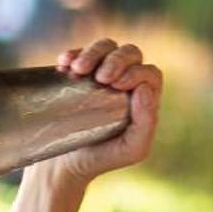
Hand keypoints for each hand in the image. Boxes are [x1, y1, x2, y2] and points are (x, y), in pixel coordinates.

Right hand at [39, 39, 161, 185]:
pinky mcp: (77, 74)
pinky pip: (79, 52)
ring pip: (106, 46)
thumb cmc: (102, 159)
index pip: (149, 73)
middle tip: (101, 77)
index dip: (136, 71)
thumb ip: (146, 123)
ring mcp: (100, 75)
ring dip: (94, 51)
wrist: (63, 165)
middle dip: (117, 58)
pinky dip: (72, 53)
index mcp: (143, 98)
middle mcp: (125, 82)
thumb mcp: (132, 149)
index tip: (116, 85)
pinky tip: (63, 64)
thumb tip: (145, 88)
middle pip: (130, 52)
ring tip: (78, 70)